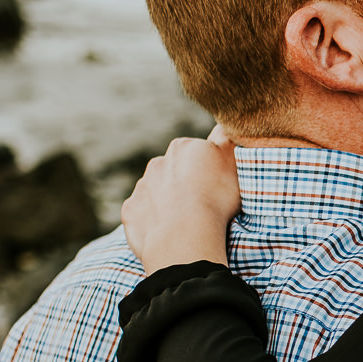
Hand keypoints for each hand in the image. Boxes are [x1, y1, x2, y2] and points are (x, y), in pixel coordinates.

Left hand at [122, 129, 241, 270]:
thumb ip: (226, 140)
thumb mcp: (232, 163)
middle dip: (185, 184)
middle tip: (202, 206)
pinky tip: (167, 233)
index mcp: (184, 148)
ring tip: (185, 223)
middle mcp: (158, 162)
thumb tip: (224, 125)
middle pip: (174, 171)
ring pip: (156, 192)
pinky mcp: (130, 210)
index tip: (217, 187)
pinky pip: (142, 214)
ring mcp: (141, 187)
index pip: (198, 154)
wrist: (184, 236)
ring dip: (167, 203)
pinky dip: (152, 222)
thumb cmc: (215, 200)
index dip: (208, 171)